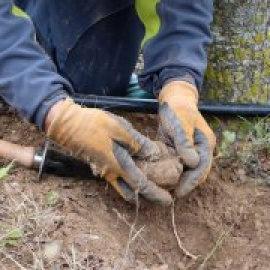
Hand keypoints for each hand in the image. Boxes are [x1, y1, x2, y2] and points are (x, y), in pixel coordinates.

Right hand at [45, 98, 171, 204]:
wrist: (68, 125)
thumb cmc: (94, 125)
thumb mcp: (120, 129)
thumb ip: (138, 144)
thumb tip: (153, 154)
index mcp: (118, 165)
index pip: (141, 185)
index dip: (156, 194)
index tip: (168, 200)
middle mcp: (111, 173)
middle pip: (133, 191)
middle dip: (148, 193)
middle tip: (162, 191)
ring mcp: (104, 171)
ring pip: (124, 186)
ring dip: (138, 187)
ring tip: (152, 180)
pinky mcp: (100, 165)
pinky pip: (117, 178)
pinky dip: (129, 179)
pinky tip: (136, 169)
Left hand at [158, 81, 215, 197]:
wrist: (173, 100)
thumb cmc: (177, 110)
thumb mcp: (180, 124)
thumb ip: (185, 142)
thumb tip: (193, 163)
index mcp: (206, 143)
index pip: (202, 167)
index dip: (192, 181)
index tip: (179, 192)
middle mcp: (201, 149)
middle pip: (197, 172)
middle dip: (186, 184)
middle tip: (172, 196)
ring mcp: (192, 150)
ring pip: (188, 170)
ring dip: (180, 180)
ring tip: (167, 191)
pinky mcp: (181, 150)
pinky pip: (179, 165)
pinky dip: (173, 173)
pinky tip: (164, 179)